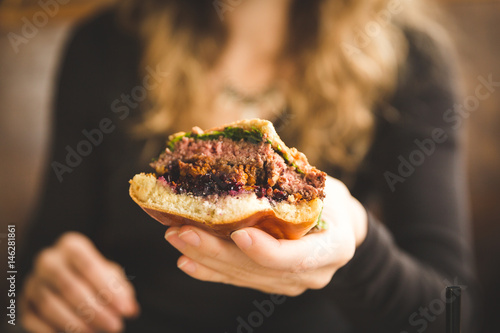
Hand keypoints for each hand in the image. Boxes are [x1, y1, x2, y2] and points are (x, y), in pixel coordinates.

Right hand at [20, 232, 139, 332]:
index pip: (88, 265)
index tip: (126, 310)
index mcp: (71, 245)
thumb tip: (131, 309)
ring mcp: (33, 282)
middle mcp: (48, 260)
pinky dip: (52, 330)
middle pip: (69, 286)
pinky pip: (33, 319)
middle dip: (95, 311)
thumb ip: (121, 290)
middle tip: (115, 326)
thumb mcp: (111, 277)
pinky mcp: (23, 303)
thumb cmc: (95, 278)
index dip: (108, 289)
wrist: (70, 282)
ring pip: (50, 305)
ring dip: (76, 323)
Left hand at [165, 176, 366, 295]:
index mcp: (334, 249)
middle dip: (216, 252)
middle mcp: (312, 274)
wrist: (338, 226)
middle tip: (182, 232)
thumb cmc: (328, 198)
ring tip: (175, 237)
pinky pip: (236, 279)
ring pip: (241, 276)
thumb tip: (240, 155)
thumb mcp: (322, 186)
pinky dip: (209, 269)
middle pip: (258, 270)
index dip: (265, 250)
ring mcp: (289, 283)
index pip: (296, 257)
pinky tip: (186, 260)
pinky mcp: (269, 282)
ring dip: (204, 257)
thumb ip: (290, 185)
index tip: (237, 234)